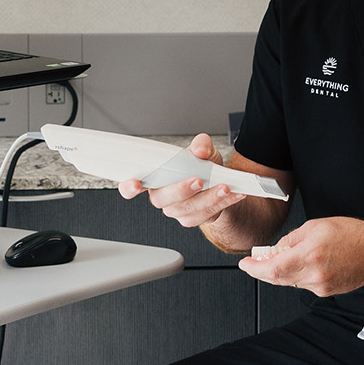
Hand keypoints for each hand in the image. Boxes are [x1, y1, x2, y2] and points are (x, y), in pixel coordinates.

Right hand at [121, 133, 247, 228]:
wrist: (220, 184)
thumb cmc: (202, 167)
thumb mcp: (203, 150)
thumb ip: (200, 145)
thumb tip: (199, 149)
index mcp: (155, 178)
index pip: (132, 185)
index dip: (129, 186)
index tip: (135, 184)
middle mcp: (162, 196)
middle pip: (163, 199)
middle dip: (181, 190)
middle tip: (198, 180)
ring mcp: (177, 210)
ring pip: (188, 208)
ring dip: (209, 197)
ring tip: (225, 186)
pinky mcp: (192, 219)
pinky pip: (206, 214)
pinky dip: (223, 202)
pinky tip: (233, 193)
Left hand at [238, 218, 363, 297]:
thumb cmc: (353, 235)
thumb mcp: (316, 226)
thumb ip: (291, 239)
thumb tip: (275, 249)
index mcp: (310, 255)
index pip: (273, 268)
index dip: (254, 268)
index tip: (245, 264)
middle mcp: (314, 274)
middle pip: (277, 278)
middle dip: (263, 270)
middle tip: (256, 261)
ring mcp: (321, 286)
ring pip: (290, 282)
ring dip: (282, 271)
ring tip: (285, 257)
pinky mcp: (327, 292)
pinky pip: (304, 284)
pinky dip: (298, 275)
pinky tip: (307, 263)